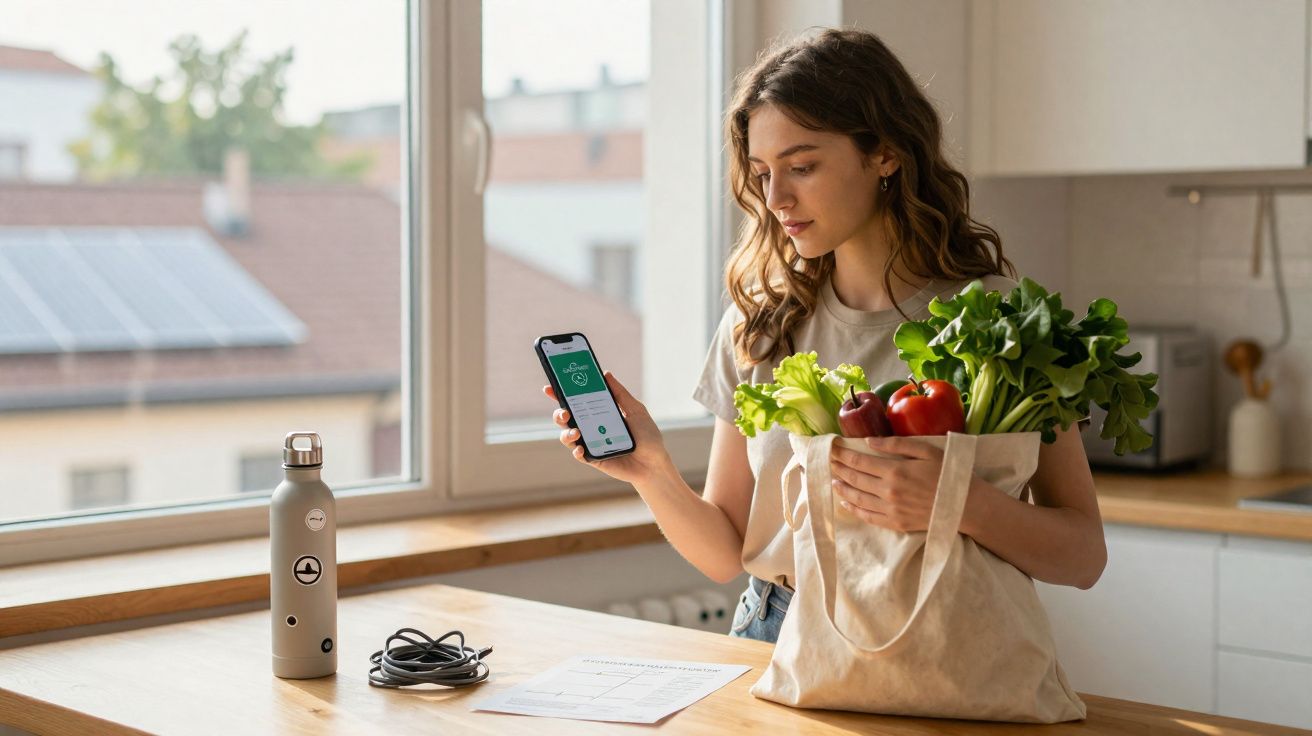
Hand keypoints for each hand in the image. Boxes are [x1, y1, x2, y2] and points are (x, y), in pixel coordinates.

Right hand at [543, 371, 672, 485]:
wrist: (655, 463)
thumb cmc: (647, 436)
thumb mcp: (635, 410)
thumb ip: (620, 394)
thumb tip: (605, 374)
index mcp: (599, 413)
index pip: (577, 401)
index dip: (561, 394)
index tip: (550, 387)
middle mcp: (592, 427)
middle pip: (567, 418)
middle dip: (560, 414)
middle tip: (565, 413)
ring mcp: (591, 443)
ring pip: (568, 436)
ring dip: (567, 433)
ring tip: (576, 432)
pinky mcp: (594, 459)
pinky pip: (579, 455)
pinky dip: (577, 451)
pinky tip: (581, 449)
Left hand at [829, 436, 950, 532]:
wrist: (966, 505)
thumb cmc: (948, 473)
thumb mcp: (926, 451)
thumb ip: (896, 445)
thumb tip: (869, 441)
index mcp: (895, 470)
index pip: (859, 461)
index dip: (843, 454)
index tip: (832, 448)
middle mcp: (888, 491)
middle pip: (855, 478)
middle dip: (839, 468)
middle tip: (828, 462)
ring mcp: (891, 509)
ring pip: (858, 498)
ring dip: (843, 488)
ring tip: (833, 480)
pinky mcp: (896, 523)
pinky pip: (868, 516)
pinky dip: (854, 509)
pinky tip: (846, 502)